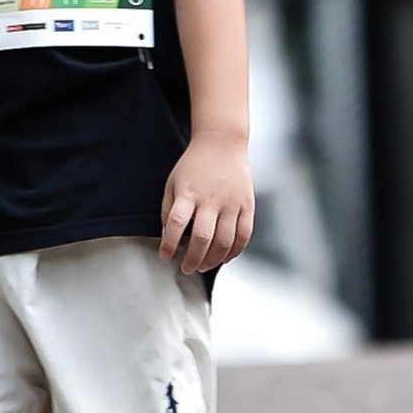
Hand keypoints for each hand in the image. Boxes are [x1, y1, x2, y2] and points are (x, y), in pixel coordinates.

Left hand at [159, 131, 252, 274]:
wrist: (222, 143)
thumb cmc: (193, 166)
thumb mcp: (173, 183)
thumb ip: (168, 211)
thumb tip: (168, 239)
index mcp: (188, 193)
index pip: (177, 222)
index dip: (170, 243)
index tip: (165, 256)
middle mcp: (211, 199)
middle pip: (202, 238)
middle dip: (193, 260)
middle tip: (186, 268)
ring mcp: (231, 203)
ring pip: (224, 241)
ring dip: (213, 260)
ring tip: (203, 266)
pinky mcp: (247, 206)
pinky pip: (243, 236)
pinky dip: (234, 252)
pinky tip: (224, 257)